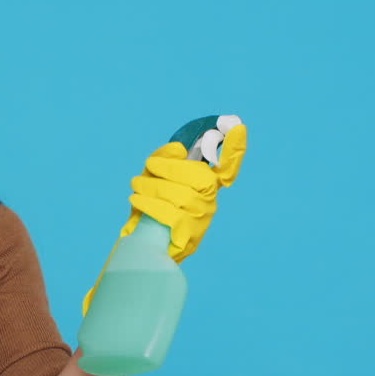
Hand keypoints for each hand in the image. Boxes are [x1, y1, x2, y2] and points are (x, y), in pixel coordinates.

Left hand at [82, 124, 246, 314]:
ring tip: (136, 186)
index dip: (234, 150)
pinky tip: (136, 201)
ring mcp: (200, 220)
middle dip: (170, 168)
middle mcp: (208, 203)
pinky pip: (169, 214)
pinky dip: (149, 204)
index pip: (227, 168)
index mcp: (205, 186)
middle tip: (148, 167)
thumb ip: (165, 160)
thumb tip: (177, 150)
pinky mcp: (187, 237)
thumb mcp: (154, 179)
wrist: (140, 248)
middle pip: (198, 177)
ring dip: (153, 186)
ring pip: (180, 194)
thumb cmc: (149, 210)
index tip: (238, 127)